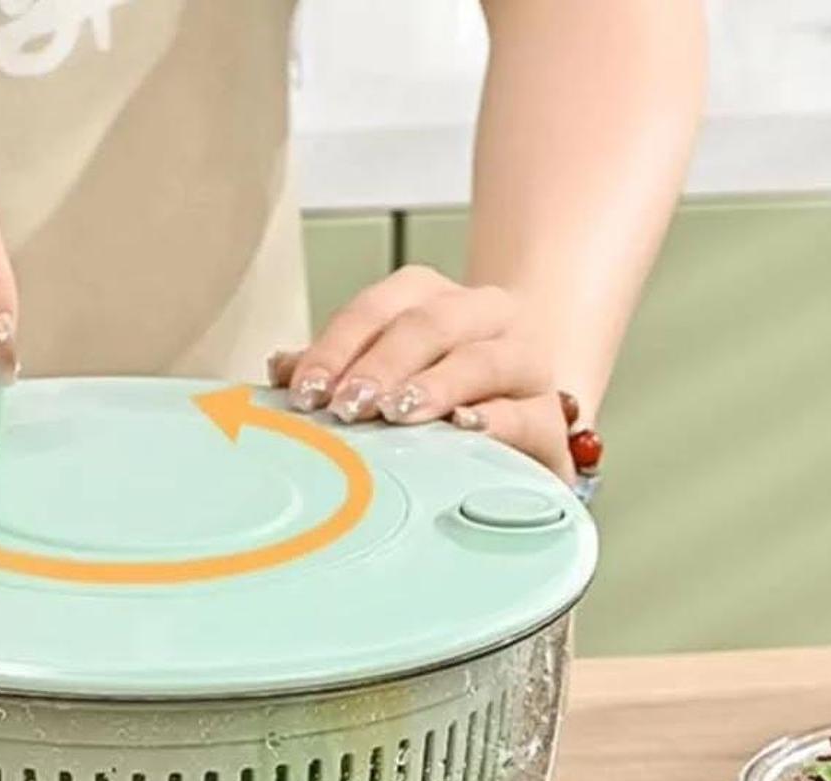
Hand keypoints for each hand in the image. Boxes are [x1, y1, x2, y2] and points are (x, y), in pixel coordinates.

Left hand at [268, 267, 573, 478]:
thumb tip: (279, 367)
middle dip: (382, 365)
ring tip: (397, 415)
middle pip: (431, 324)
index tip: (305, 391)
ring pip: (483, 360)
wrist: (522, 431)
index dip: (339, 345)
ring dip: (435, 386)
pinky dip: (495, 420)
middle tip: (346, 406)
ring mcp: (525, 362)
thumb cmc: (436, 403)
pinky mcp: (551, 417)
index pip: (382, 306)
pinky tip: (464, 430)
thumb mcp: (382, 381)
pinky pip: (527, 413)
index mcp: (435, 299)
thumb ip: (336, 372)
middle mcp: (486, 317)